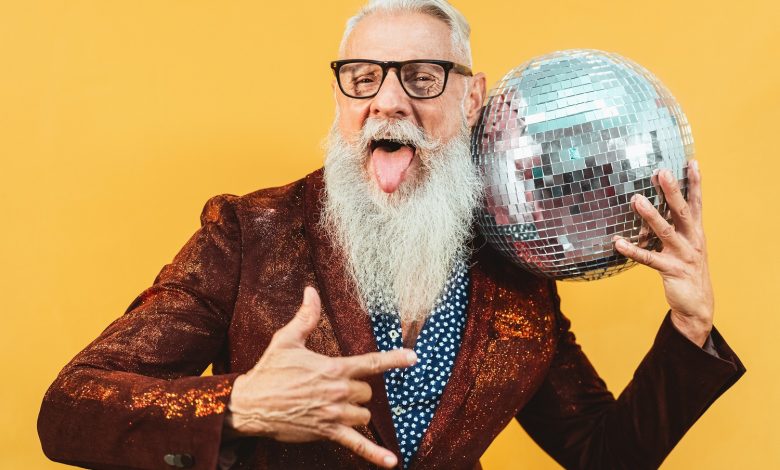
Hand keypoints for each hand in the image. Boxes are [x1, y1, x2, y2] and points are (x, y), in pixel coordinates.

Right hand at [224, 286, 415, 467]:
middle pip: (367, 392)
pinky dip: (375, 455)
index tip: (414, 358)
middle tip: (332, 387)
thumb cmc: (269, 371)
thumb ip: (306, 317)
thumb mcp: (287, 340)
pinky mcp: (327, 432)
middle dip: (356, 390)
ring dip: (356, 412)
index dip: (395, 359)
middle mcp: (338, 391)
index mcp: (333, 368)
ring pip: (364, 415)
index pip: (372, 362)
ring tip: (334, 406)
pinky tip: (392, 462)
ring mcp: (334, 414)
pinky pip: (357, 445)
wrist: (250, 405)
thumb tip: (311, 291)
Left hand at [613, 160, 712, 345]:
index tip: (690, 162)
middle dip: (672, 191)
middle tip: (661, 172)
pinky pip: (649, 259)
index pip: (696, 203)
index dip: (695, 183)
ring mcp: (683, 255)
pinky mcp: (672, 271)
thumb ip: (673, 226)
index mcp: (696, 231)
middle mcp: (693, 240)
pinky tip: (618, 243)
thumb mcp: (685, 245)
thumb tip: (652, 205)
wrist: (697, 305)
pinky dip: (633, 251)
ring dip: (650, 215)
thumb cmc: (687, 269)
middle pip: (681, 211)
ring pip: (665, 231)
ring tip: (636, 200)